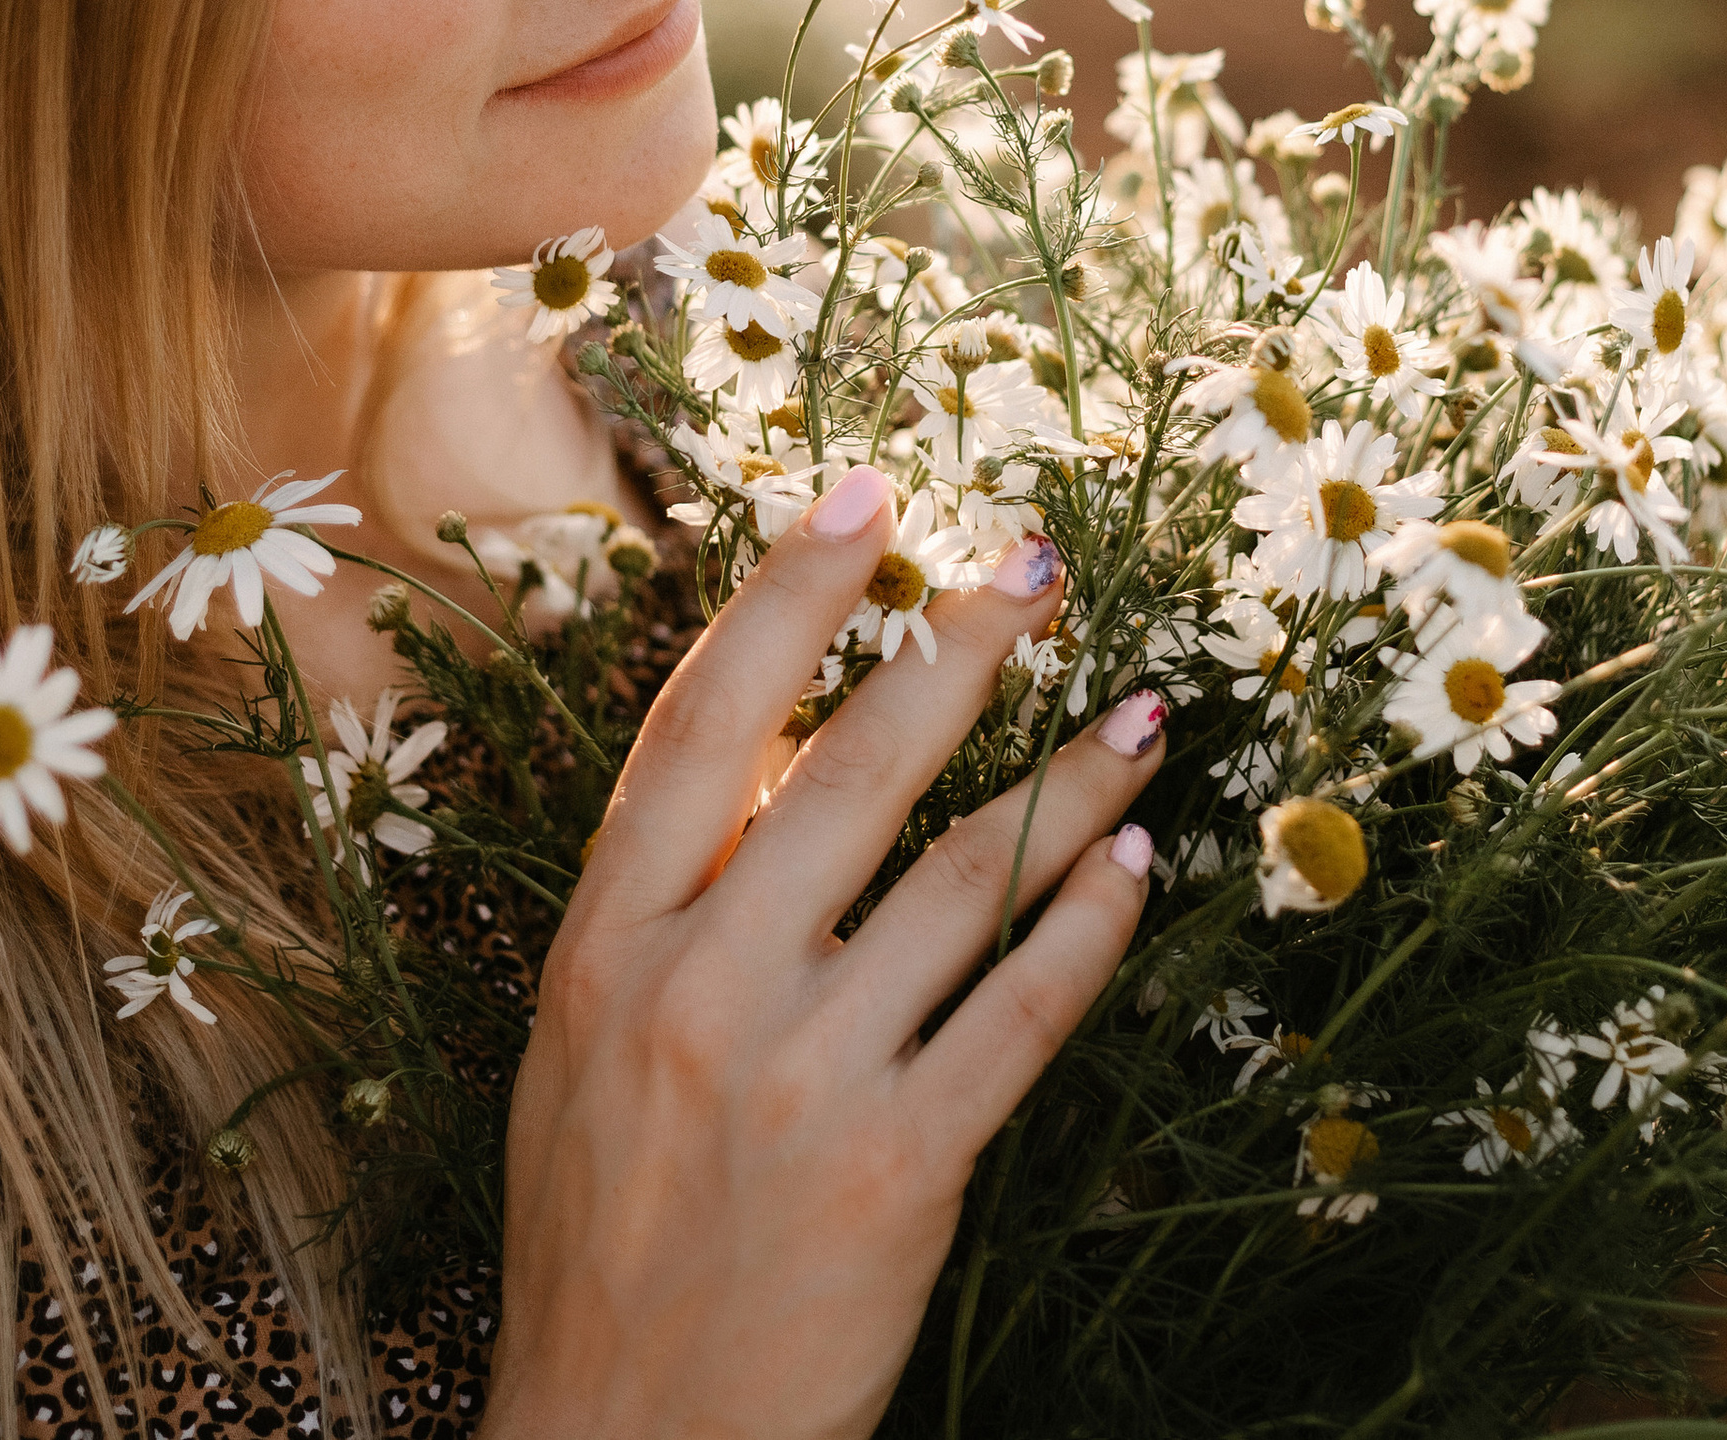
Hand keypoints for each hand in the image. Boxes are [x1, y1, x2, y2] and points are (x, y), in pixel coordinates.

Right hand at [478, 462, 1165, 1439]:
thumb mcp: (586, 1046)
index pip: (702, 722)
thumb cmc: (600, 1233)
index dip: (786, 594)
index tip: (865, 493)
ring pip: (960, 879)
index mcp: (606, 941)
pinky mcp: (899, 1169)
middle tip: (1038, 564)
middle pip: (851, 769)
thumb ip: (672, 906)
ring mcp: (799, 1078)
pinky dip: (1085, 927)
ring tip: (1139, 710)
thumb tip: (788, 755)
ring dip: (1066, 785)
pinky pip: (1020, 1014)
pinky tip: (1135, 862)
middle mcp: (698, 986)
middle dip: (956, 649)